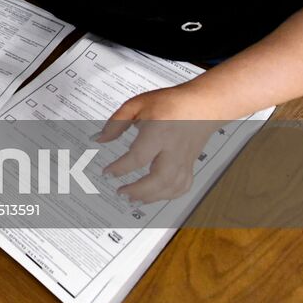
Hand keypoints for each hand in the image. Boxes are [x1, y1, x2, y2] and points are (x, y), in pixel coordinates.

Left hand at [98, 86, 221, 202]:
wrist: (203, 105)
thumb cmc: (170, 103)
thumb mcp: (137, 105)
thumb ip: (116, 123)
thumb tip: (98, 139)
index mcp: (158, 132)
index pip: (138, 157)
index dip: (120, 168)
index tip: (107, 173)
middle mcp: (173, 149)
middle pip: (158, 178)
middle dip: (138, 190)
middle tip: (120, 193)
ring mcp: (185, 159)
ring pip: (171, 186)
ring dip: (151, 197)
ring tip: (133, 199)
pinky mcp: (191, 165)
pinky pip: (183, 186)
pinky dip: (168, 196)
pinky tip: (156, 196)